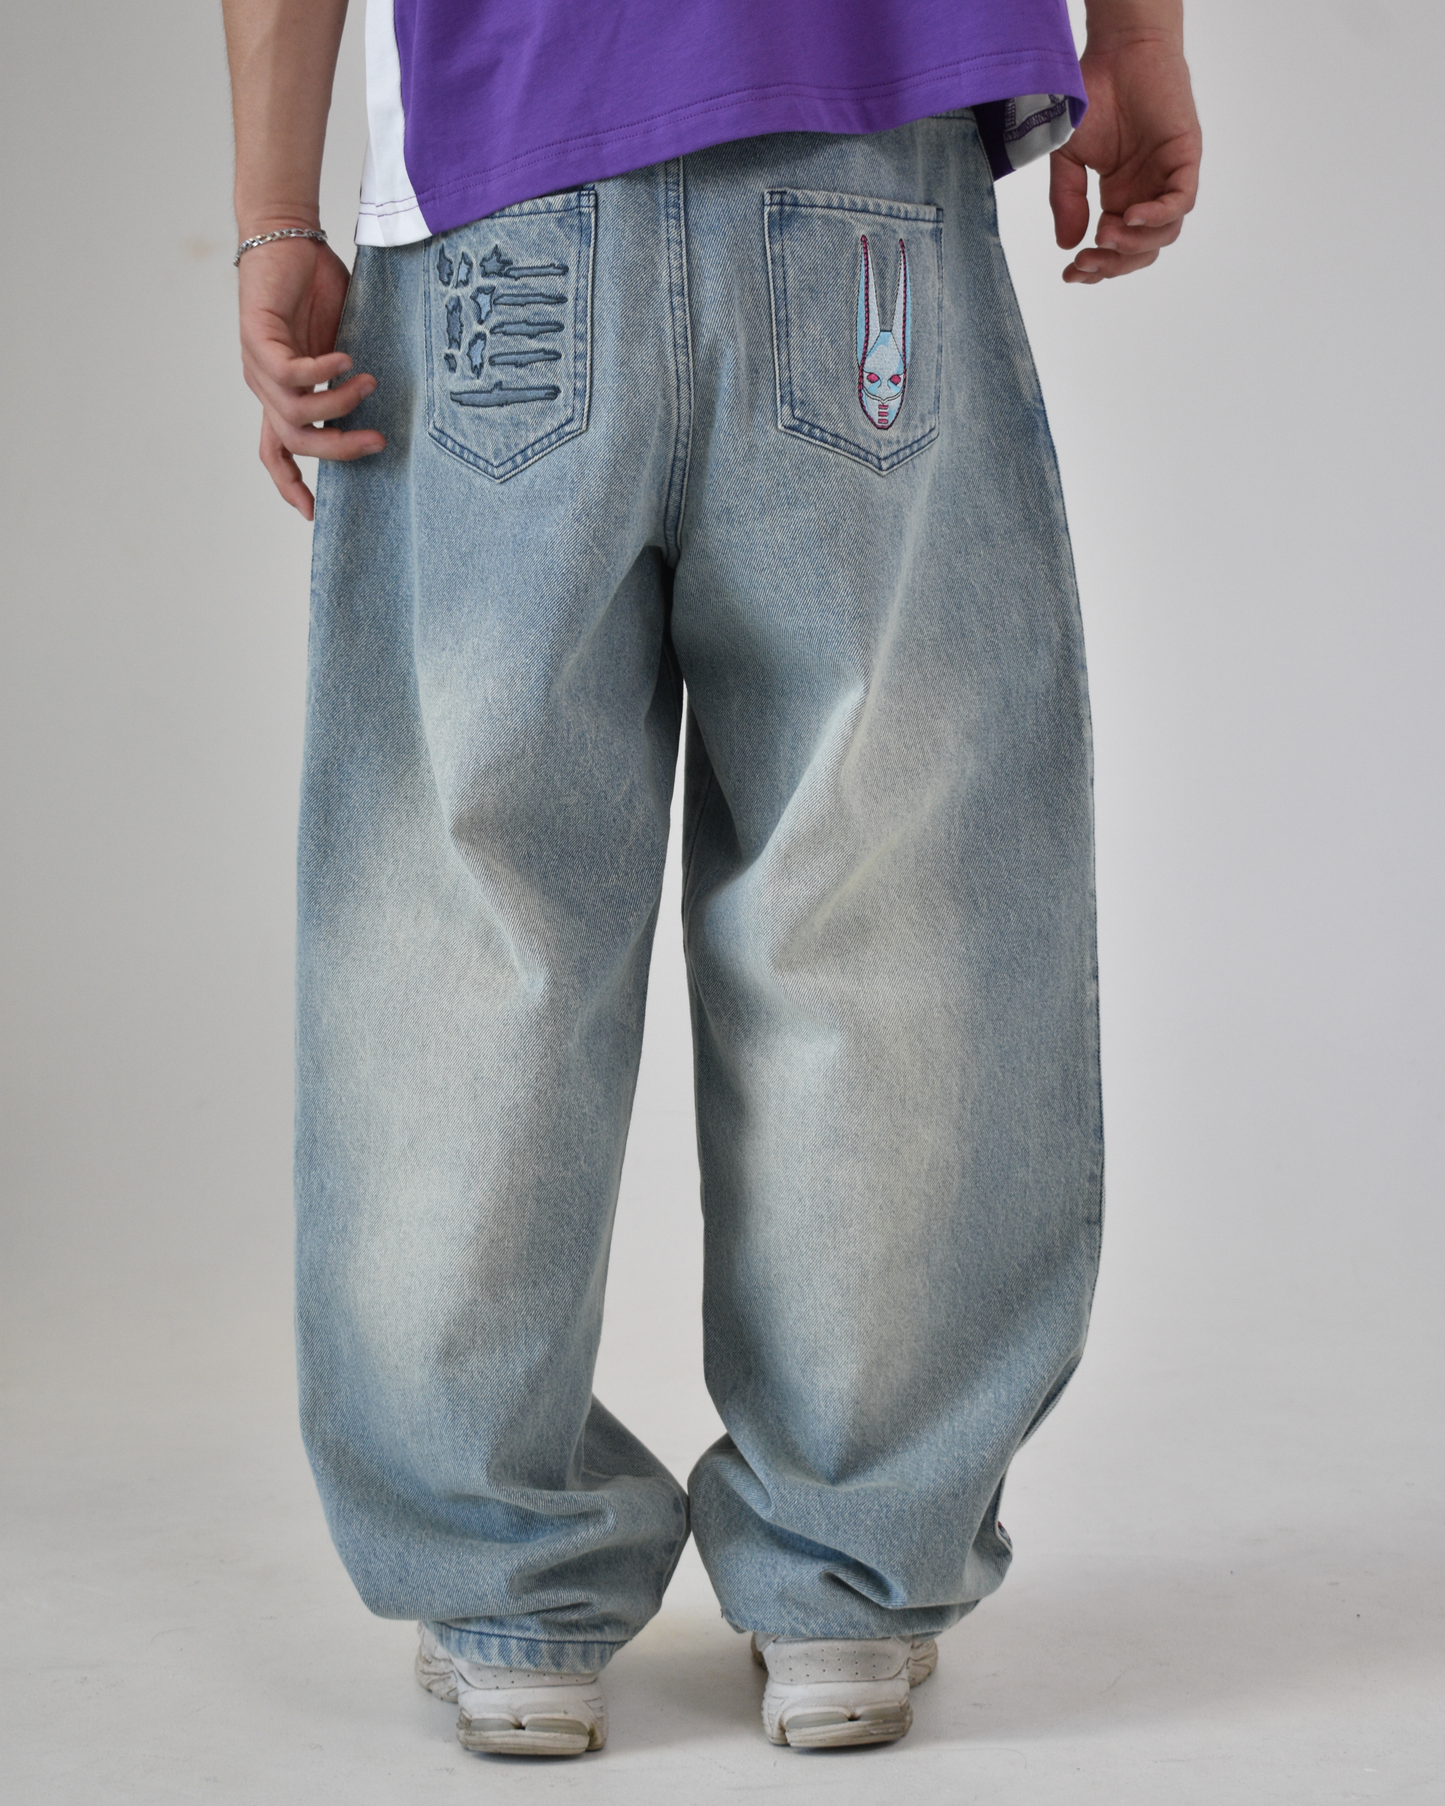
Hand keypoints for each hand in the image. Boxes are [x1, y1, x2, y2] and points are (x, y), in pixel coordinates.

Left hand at [237, 234, 384, 518]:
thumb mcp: (340, 345)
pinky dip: (320, 371)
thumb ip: (349, 381)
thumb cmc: (315, 287)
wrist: (286, 236)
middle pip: (295, 442)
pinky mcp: (256, 336)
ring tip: (368, 382)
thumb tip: (383, 409)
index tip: (312, 513)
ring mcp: (257, 363)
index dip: (289, 484)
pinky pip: (289, 372)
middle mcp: (264, 385)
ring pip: (294, 412)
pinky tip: (345, 358)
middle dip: (338, 450)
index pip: (276, 450)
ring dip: (337, 404)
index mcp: (281, 393)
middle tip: (378, 443)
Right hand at [1050, 29, 1200, 283]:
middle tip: (1085, 262)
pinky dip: (1158, 215)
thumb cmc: (1093, 96)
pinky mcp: (1185, 158)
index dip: (1097, 268)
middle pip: (1141, 250)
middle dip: (1113, 264)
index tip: (1070, 273)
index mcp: (1121, 197)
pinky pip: (1180, 201)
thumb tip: (1067, 245)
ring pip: (1164, 234)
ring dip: (1133, 243)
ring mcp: (1168, 178)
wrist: (1117, 51)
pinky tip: (1129, 216)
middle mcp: (1147, 192)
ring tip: (1105, 235)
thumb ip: (1067, 201)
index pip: (1117, 248)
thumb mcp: (1068, 158)